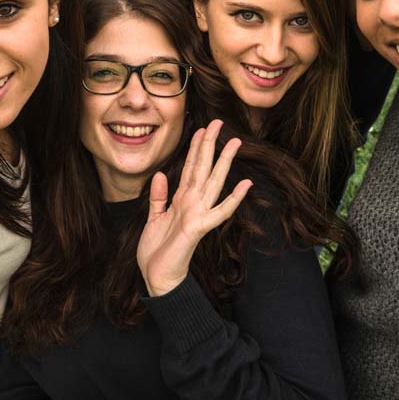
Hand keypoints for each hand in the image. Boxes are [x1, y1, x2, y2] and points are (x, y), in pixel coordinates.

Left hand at [136, 119, 252, 296]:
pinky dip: (233, 198)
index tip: (201, 128)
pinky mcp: (198, 228)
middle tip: (218, 122)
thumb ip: (158, 197)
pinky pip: (219, 211)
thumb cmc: (157, 251)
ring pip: (213, 182)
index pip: (191, 168)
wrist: (157, 277)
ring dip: (224, 162)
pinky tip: (245, 184)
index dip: (195, 148)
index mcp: (181, 200)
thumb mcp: (153, 218)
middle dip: (210, 145)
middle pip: (203, 168)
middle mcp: (192, 203)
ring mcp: (197, 214)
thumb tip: (161, 174)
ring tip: (235, 142)